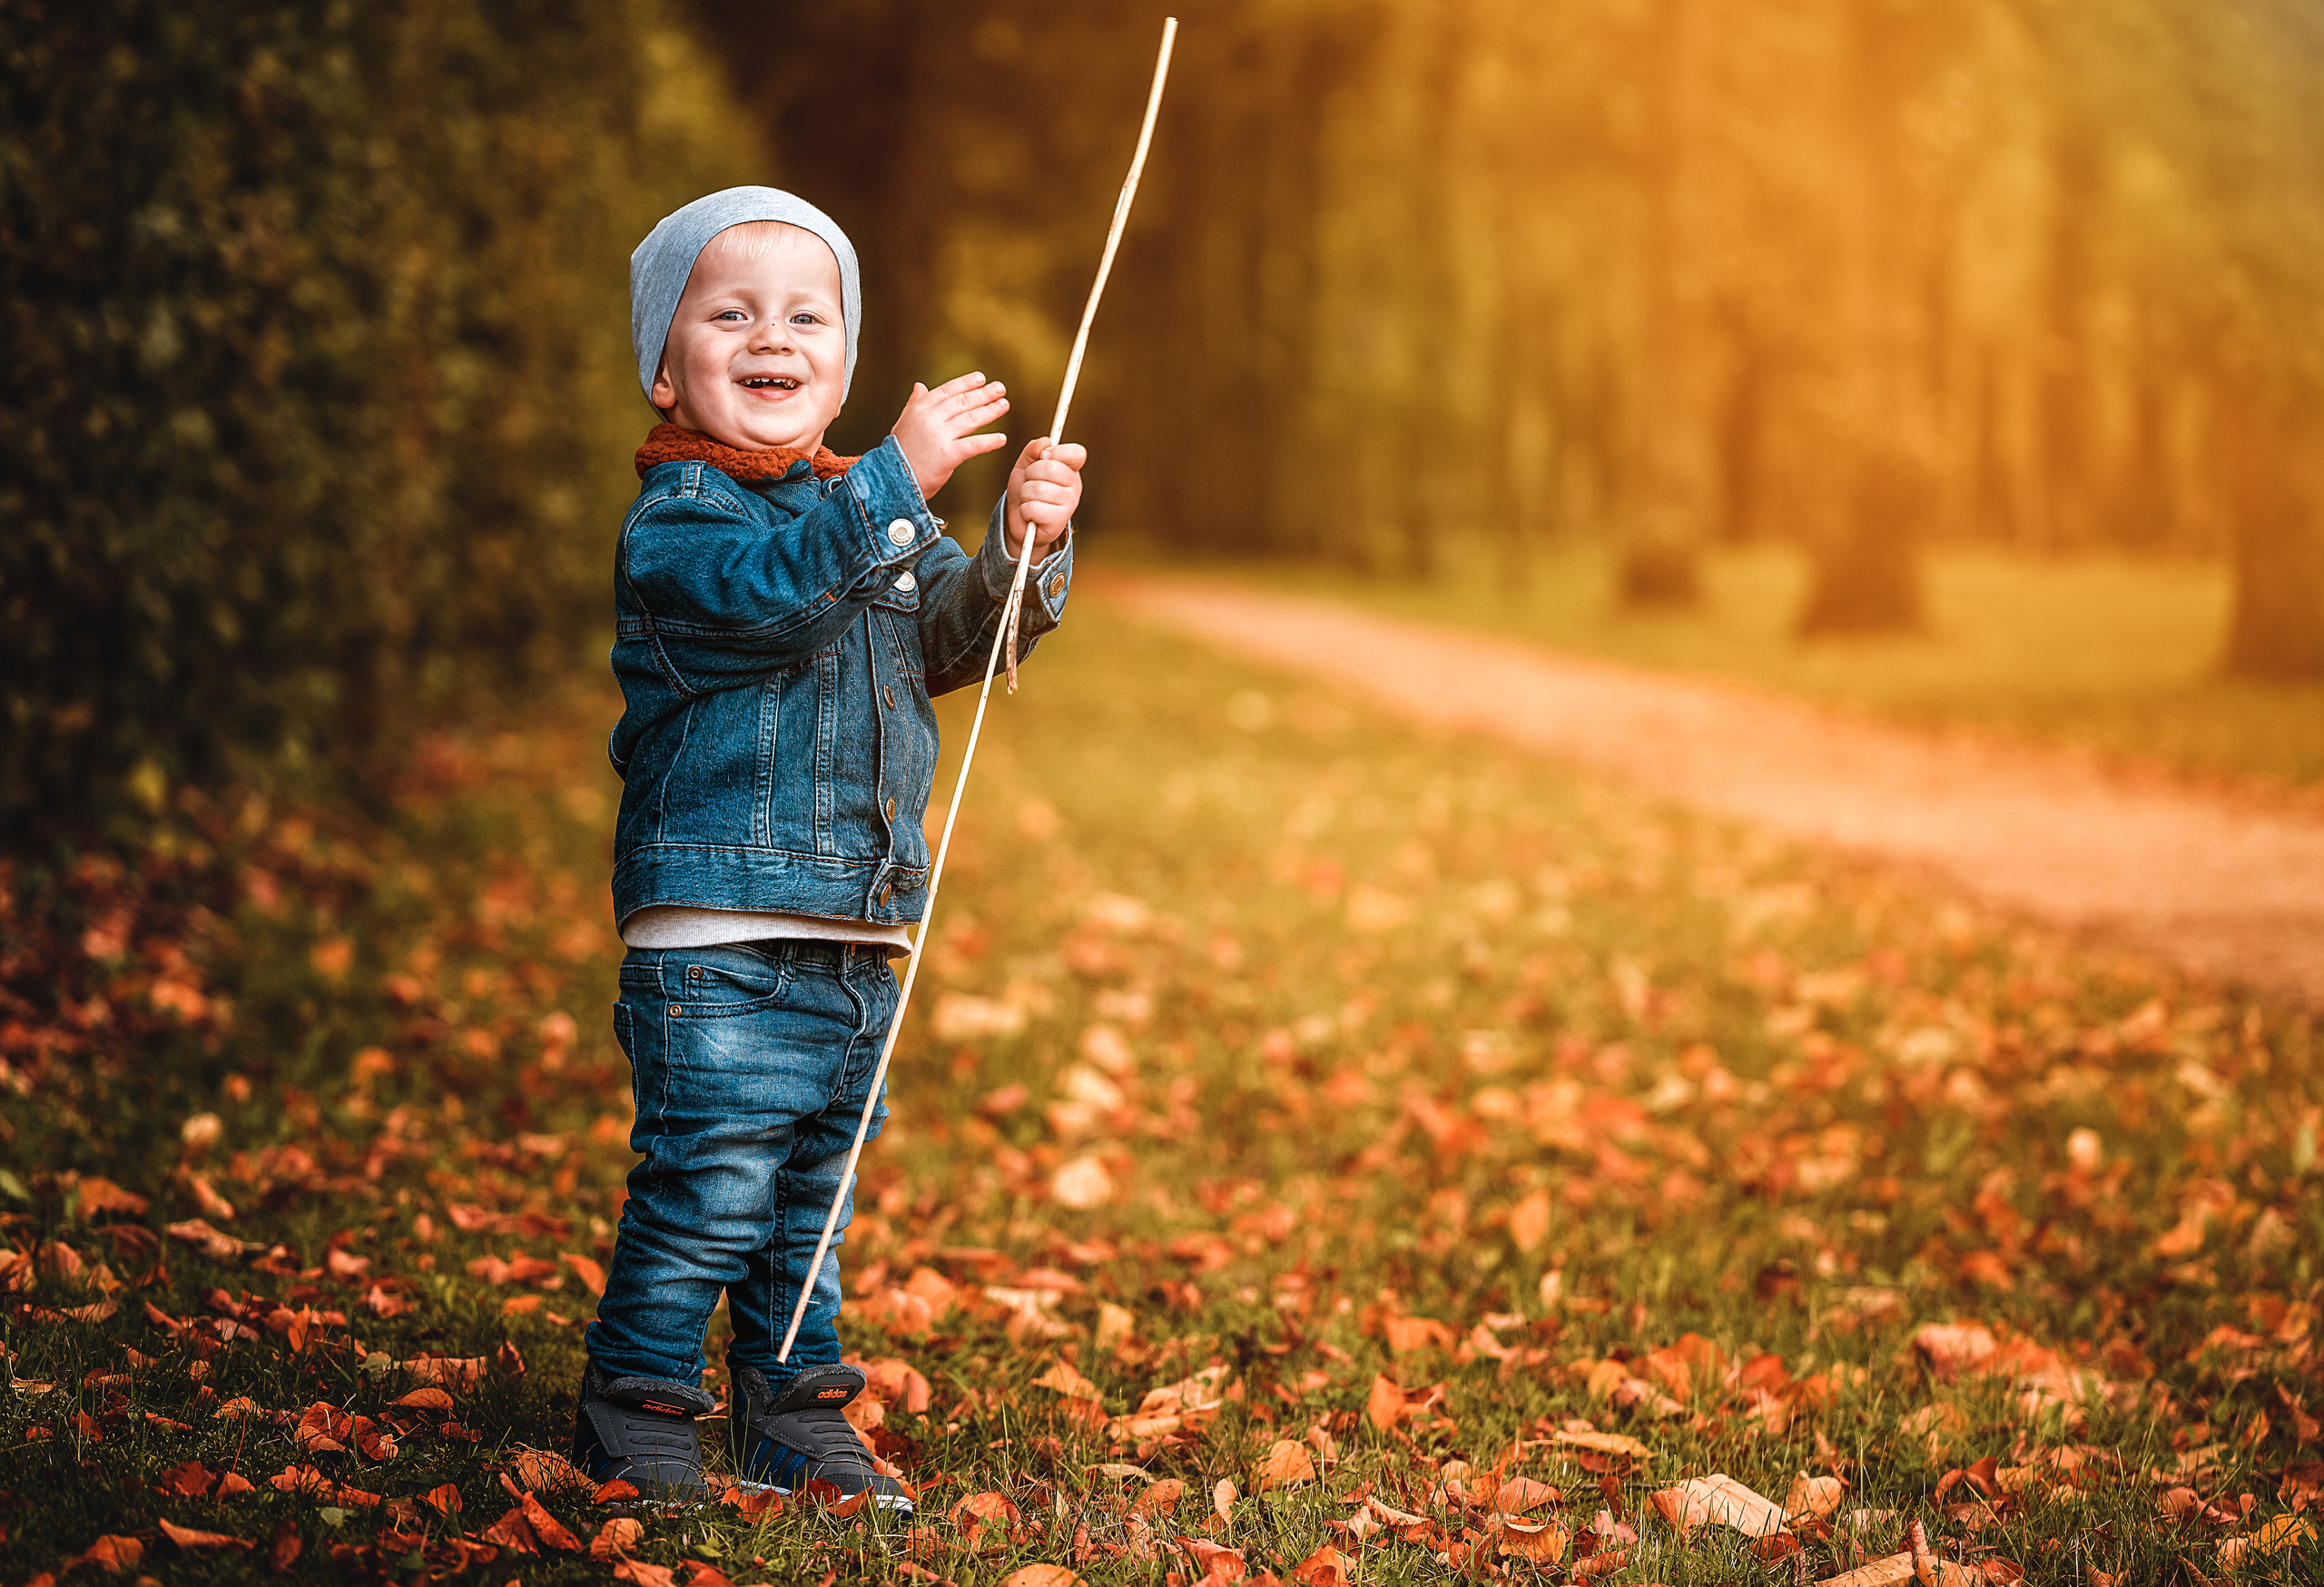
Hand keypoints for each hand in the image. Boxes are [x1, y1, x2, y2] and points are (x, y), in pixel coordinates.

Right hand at [890, 372, 1009, 500]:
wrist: (890, 481)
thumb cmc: (899, 454)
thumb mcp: (904, 423)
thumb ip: (914, 404)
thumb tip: (920, 386)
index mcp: (919, 409)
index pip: (947, 390)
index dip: (965, 383)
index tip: (981, 378)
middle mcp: (929, 419)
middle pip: (962, 402)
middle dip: (984, 394)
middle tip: (1000, 388)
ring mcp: (939, 436)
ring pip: (970, 419)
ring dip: (990, 411)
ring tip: (1003, 405)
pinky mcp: (947, 455)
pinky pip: (973, 445)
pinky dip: (989, 441)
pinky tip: (1001, 439)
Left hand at [1004, 437, 1084, 558]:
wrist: (1019, 522)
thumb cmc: (1026, 491)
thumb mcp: (1025, 466)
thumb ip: (1033, 450)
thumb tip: (1044, 442)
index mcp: (1071, 470)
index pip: (1077, 453)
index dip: (1058, 451)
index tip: (1043, 456)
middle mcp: (1075, 486)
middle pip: (1050, 468)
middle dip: (1030, 474)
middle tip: (1029, 483)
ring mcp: (1070, 504)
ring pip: (1038, 489)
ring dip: (1025, 494)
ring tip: (1028, 499)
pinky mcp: (1059, 521)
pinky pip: (1034, 507)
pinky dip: (1025, 510)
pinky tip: (1030, 514)